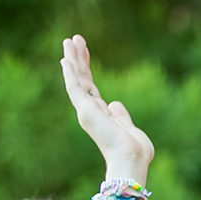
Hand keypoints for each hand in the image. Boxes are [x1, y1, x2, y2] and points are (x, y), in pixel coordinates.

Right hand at [61, 35, 154, 182]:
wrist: (131, 160)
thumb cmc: (135, 150)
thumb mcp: (129, 127)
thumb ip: (120, 116)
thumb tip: (115, 104)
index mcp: (101, 115)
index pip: (90, 86)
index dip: (86, 68)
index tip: (83, 51)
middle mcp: (91, 112)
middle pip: (82, 79)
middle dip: (78, 59)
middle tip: (74, 39)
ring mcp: (87, 111)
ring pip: (76, 80)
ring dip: (72, 60)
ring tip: (68, 40)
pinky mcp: (85, 111)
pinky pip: (74, 88)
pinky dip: (70, 74)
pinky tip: (65, 59)